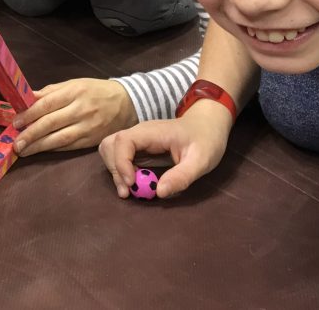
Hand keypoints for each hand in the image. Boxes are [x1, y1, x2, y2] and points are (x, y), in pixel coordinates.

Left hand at [11, 79, 137, 155]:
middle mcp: (81, 110)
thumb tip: (27, 98)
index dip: (30, 114)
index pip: (47, 104)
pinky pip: (69, 146)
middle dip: (31, 134)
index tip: (16, 122)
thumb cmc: (95, 91)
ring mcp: (87, 127)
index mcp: (75, 92)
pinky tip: (41, 150)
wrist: (127, 103)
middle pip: (51, 123)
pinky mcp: (92, 141)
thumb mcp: (74, 84)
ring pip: (59, 139)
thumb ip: (50, 91)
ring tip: (23, 151)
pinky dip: (53, 149)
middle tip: (15, 142)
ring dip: (39, 146)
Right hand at [98, 103, 232, 198]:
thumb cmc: (206, 140)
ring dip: (115, 171)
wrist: (208, 125)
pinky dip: (121, 171)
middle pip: (110, 145)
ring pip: (110, 150)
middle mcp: (139, 133)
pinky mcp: (138, 147)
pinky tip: (135, 183)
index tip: (132, 184)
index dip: (121, 162)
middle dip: (114, 169)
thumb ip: (182, 176)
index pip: (123, 141)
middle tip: (129, 191)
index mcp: (151, 132)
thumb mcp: (201, 161)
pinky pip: (119, 156)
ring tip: (130, 189)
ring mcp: (137, 140)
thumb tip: (158, 192)